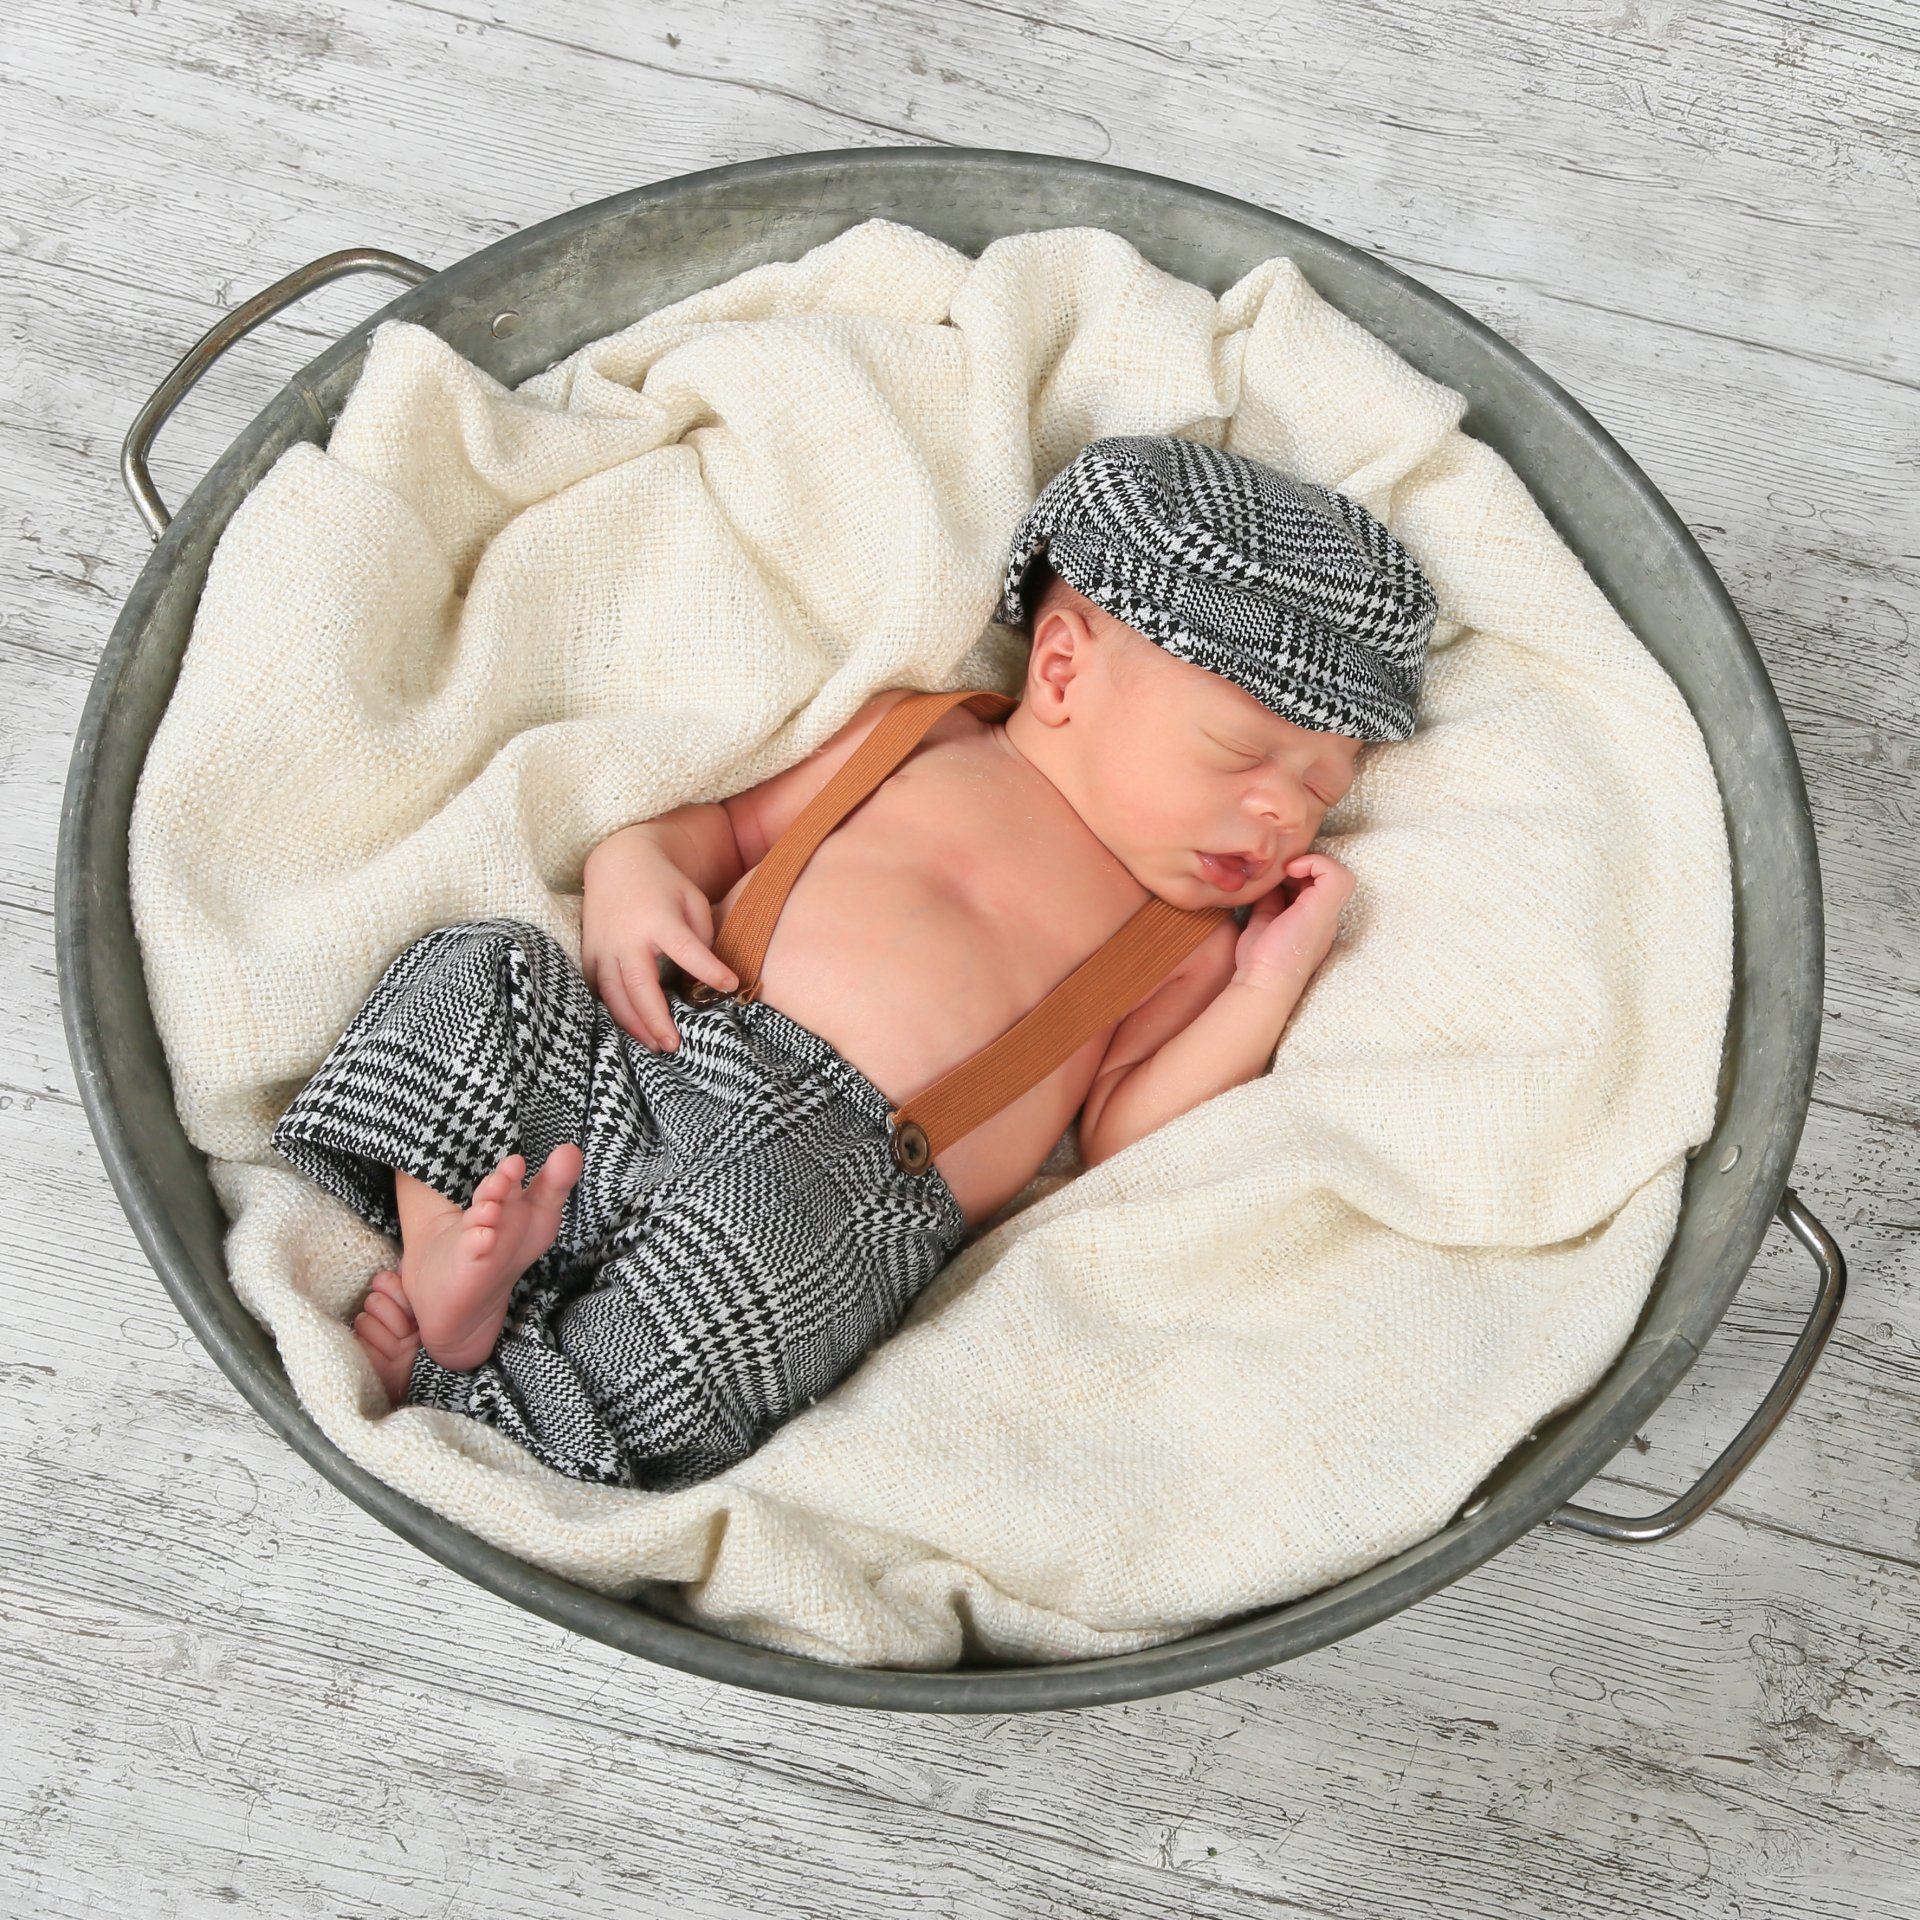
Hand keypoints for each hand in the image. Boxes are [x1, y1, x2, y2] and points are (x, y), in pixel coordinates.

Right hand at [581, 826, 737, 1049]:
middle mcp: (629, 937)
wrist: (618, 863)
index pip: (688, 951)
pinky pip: (598, 990)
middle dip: (657, 1020)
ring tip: (654, 1045)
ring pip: (614, 996)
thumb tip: (705, 976)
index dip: (710, 970)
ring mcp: (605, 947)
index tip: (731, 986)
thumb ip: (702, 935)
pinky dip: (613, 1011)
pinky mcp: (590, 953)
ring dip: (633, 1025)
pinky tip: (630, 1027)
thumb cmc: (664, 885)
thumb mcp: (692, 899)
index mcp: (660, 920)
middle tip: (674, 1045)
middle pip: (641, 987)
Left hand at [1231, 853, 1355, 992]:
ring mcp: (1328, 914)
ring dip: (1310, 865)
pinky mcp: (1324, 909)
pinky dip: (1315, 863)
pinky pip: (1335, 873)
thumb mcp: (1264, 922)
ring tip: (1285, 872)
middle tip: (1279, 872)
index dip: (1298, 874)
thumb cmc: (1260, 961)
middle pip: (1326, 879)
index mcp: (1313, 922)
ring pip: (1339, 874)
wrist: (1263, 981)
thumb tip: (1268, 884)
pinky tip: (1291, 871)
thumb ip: (1270, 903)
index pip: (1316, 886)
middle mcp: (1326, 918)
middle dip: (1302, 868)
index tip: (1276, 877)